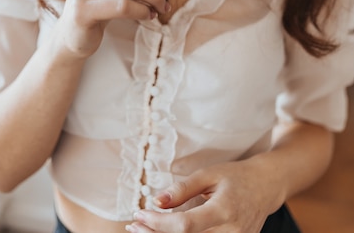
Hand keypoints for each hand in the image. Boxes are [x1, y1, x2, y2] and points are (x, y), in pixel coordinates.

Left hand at [127, 159, 277, 232]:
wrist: (266, 187)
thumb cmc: (236, 176)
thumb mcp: (209, 174)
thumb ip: (183, 189)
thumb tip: (156, 201)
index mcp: (225, 210)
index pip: (185, 226)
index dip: (159, 223)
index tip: (140, 213)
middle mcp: (231, 232)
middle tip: (134, 225)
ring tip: (144, 231)